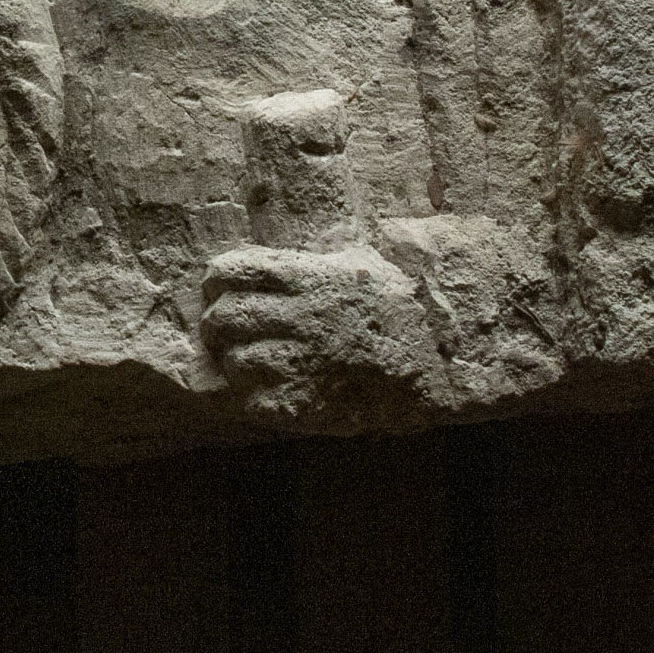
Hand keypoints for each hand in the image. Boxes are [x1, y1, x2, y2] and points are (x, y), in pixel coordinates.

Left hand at [199, 244, 430, 425]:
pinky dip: (253, 396)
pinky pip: (254, 401)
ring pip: (236, 361)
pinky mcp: (305, 403)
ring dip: (235, 362)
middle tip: (224, 331)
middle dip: (216, 324)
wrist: (437, 361)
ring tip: (251, 362)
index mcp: (308, 279)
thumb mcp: (358, 263)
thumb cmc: (396, 306)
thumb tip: (277, 248)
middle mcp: (300, 318)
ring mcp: (302, 362)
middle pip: (225, 317)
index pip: (232, 271)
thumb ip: (313, 257)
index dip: (216, 280)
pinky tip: (269, 389)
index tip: (217, 288)